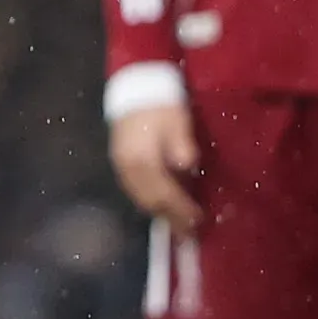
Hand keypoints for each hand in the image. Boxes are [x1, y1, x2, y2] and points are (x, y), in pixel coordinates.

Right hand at [107, 101, 201, 235]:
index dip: (181, 210)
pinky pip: (134, 190)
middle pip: (150, 201)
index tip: (198, 221)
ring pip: (140, 199)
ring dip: (159, 213)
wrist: (134, 85)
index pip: (165, 193)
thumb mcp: (178, 122)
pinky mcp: (119, 162)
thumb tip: (187, 168)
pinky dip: (149, 201)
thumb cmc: (160, 104)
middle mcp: (128, 168)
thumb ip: (182, 147)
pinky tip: (161, 205)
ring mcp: (120, 166)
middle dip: (170, 218)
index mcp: (143, 159)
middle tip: (189, 233)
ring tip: (177, 223)